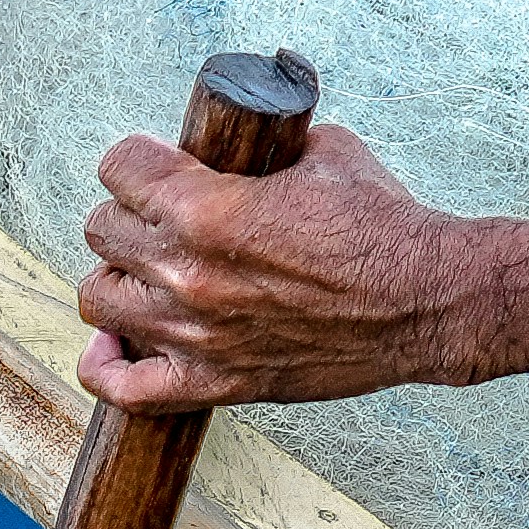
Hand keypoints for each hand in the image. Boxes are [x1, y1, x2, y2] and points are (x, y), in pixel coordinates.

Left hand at [79, 116, 487, 408]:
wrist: (427, 300)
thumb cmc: (382, 224)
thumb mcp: (322, 152)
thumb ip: (262, 148)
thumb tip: (242, 141)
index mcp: (206, 209)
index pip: (120, 167)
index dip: (140, 158)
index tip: (163, 163)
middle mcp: (188, 273)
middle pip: (103, 231)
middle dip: (130, 213)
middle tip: (162, 216)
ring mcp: (197, 334)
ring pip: (100, 299)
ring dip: (120, 276)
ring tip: (149, 271)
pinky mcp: (218, 381)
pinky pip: (126, 387)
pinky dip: (108, 364)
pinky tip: (119, 342)